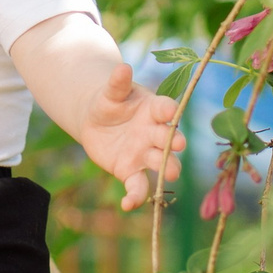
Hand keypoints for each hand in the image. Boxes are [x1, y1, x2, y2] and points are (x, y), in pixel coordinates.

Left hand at [78, 61, 186, 209]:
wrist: (96, 122)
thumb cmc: (110, 101)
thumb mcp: (111, 92)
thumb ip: (117, 83)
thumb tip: (122, 67)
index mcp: (155, 109)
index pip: (167, 109)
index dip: (169, 111)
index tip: (170, 112)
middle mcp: (156, 134)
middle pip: (169, 140)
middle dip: (174, 143)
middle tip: (177, 145)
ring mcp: (146, 154)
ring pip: (162, 164)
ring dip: (167, 169)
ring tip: (169, 176)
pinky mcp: (131, 171)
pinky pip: (138, 186)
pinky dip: (135, 197)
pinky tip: (127, 205)